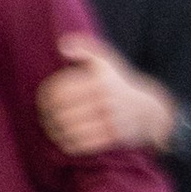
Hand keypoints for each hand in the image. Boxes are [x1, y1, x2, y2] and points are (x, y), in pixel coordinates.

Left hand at [38, 34, 176, 159]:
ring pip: (71, 129)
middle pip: (63, 112)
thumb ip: (84, 48)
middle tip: (44, 119)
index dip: (45, 98)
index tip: (41, 102)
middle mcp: (105, 100)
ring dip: (56, 133)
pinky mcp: (114, 137)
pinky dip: (69, 144)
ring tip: (51, 131)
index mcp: (99, 81)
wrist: (149, 111)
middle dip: (48, 117)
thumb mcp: (106, 61)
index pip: (61, 91)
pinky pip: (83, 144)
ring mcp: (111, 120)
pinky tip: (64, 142)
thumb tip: (61, 46)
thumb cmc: (119, 84)